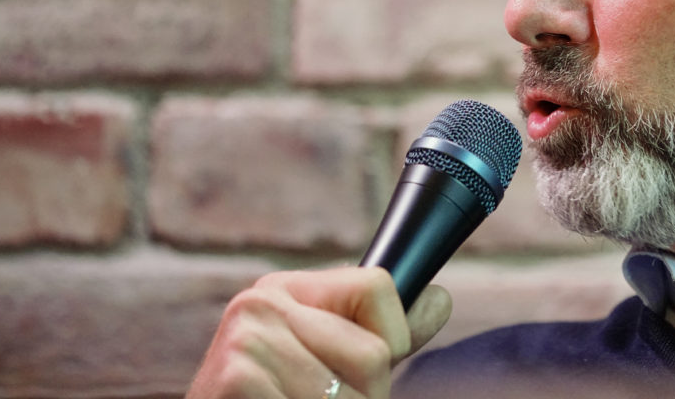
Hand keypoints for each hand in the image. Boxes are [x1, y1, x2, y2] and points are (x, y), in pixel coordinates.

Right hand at [186, 266, 451, 398]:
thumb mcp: (328, 362)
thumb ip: (380, 336)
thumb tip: (439, 300)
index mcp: (287, 289)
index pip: (379, 286)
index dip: (389, 341)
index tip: (351, 369)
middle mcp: (262, 301)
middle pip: (374, 354)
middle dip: (361, 398)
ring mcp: (246, 338)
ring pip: (351, 396)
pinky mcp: (235, 378)